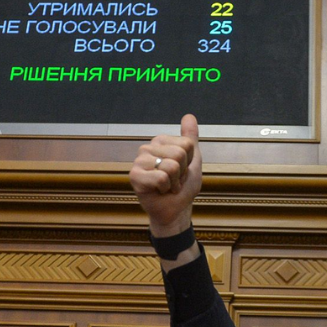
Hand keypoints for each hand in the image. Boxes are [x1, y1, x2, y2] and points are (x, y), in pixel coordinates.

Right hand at [129, 114, 201, 236]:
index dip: (189, 162)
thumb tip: (189, 116)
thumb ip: (190, 138)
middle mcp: (147, 148)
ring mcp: (139, 161)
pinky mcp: (134, 176)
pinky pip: (161, 177)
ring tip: (167, 186)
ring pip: (171, 166)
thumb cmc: (182, 186)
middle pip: (179, 154)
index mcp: (160, 141)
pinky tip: (159, 191)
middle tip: (174, 181)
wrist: (175, 210)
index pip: (187, 144)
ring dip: (174, 182)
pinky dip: (165, 188)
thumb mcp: (192, 160)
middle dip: (182, 173)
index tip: (181, 172)